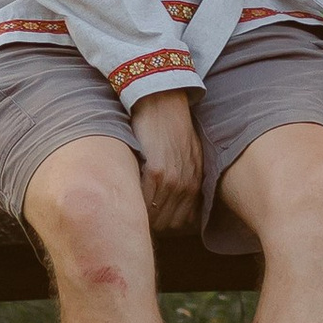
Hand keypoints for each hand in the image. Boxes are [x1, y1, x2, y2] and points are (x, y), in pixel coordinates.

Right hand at [132, 91, 203, 232]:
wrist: (162, 100)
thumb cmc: (171, 125)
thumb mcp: (188, 153)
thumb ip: (186, 178)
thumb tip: (183, 205)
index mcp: (195, 182)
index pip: (180, 221)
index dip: (163, 221)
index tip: (149, 217)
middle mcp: (187, 185)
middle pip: (167, 223)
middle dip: (152, 222)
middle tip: (136, 213)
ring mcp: (173, 180)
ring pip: (155, 216)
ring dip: (142, 215)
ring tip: (129, 205)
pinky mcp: (156, 171)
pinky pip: (145, 201)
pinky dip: (135, 202)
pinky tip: (127, 193)